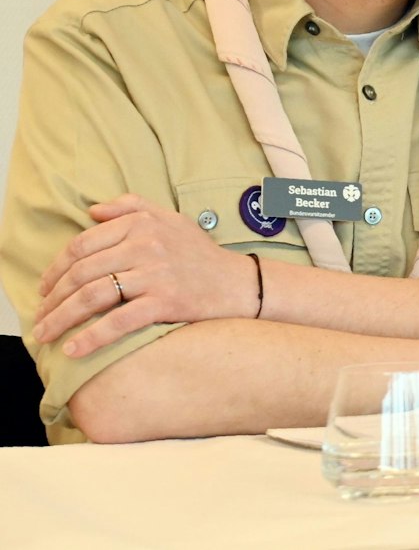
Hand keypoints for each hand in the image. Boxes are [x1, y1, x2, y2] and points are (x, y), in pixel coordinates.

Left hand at [34, 194, 257, 355]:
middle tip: (40, 318)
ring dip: (62, 318)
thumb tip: (92, 211)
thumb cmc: (200, 254)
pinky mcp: (166, 301)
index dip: (55, 269)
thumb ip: (131, 207)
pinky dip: (91, 337)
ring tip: (46, 335)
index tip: (44, 289)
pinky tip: (73, 349)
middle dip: (53, 298)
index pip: (83, 245)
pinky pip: (118, 321)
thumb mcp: (170, 220)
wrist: (240, 283)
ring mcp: (156, 274)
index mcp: (142, 224)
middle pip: (82, 272)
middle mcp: (147, 245)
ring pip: (93, 296)